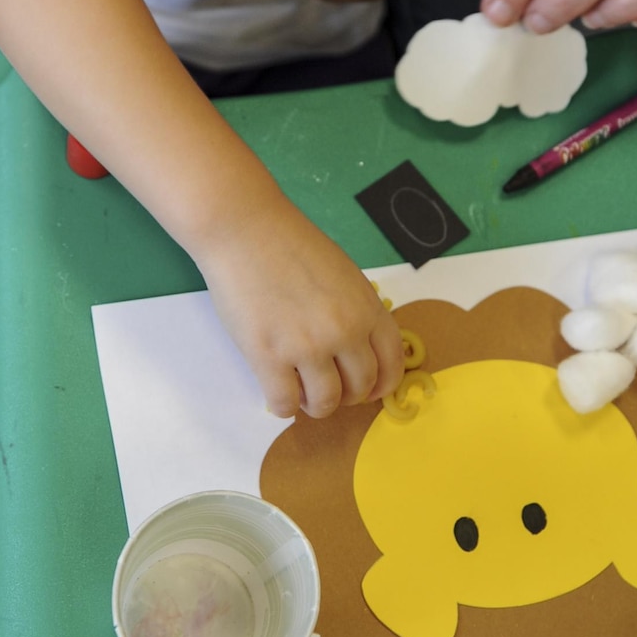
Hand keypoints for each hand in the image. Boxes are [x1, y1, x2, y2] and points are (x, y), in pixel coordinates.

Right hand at [196, 196, 404, 417]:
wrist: (245, 229)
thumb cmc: (290, 245)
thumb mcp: (343, 274)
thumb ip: (355, 310)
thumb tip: (355, 350)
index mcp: (367, 308)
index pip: (391, 364)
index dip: (380, 385)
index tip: (366, 390)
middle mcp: (345, 331)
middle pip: (360, 388)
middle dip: (346, 396)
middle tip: (327, 388)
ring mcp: (307, 347)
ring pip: (325, 403)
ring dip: (316, 406)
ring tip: (302, 392)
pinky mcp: (269, 357)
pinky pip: (284, 404)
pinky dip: (284, 406)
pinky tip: (277, 392)